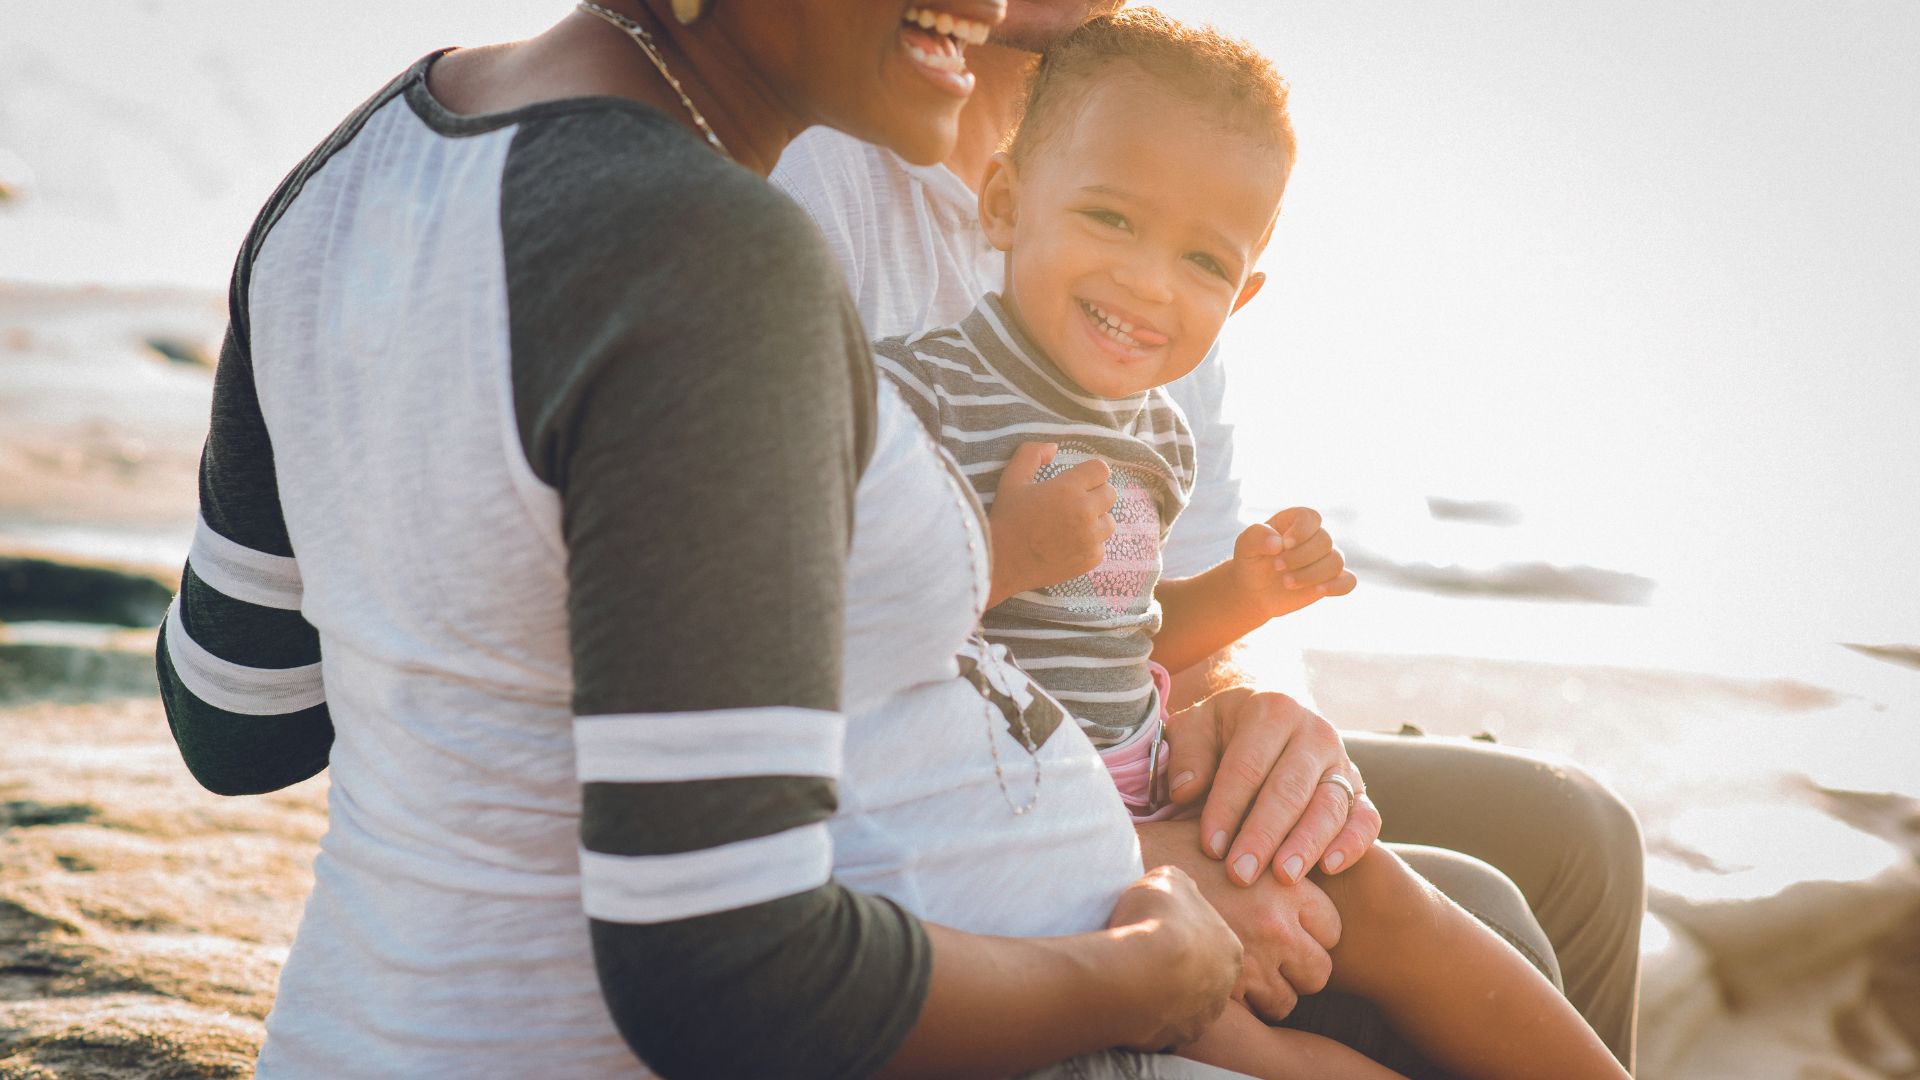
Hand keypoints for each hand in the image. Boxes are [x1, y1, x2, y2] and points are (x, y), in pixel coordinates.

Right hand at [986, 442, 1116, 606]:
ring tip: (1071, 525)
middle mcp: (1084, 511)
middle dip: (1094, 495)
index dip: (1090, 474)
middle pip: (1110, 493)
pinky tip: (1067, 545)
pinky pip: (1102, 545)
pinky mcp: (1091, 559)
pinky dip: (1089, 545)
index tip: (1078, 482)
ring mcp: (1090, 538)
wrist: (1001, 563)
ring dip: (1095, 520)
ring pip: (1109, 521)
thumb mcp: (1012, 479)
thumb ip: (1032, 454)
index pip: (1101, 470)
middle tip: (1072, 504)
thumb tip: (1054, 446)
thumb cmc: (1006, 518)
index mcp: (1068, 488)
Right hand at [1105, 865, 1242, 1051]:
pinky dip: (1151, 1016)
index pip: (1216, 942)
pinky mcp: (1178, 1038)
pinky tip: (1132, 999)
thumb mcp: (1168, 879)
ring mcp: (1203, 1016)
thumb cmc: (1156, 921)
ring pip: (1189, 1005)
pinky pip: (1165, 1026)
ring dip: (1169, 995)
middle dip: (1184, 970)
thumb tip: (1181, 890)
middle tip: (1153, 957)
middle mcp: (1225, 986)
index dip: (1190, 936)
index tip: (1166, 932)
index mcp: (1230, 947)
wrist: (1134, 973)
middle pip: (1207, 977)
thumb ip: (1181, 886)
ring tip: (1138, 979)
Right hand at [1138, 820, 1340, 1022]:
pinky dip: (1238, 1007)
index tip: (1288, 930)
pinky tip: (1213, 986)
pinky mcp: (1224, 995)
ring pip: (1287, 1001)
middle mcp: (1277, 929)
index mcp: (1283, 886)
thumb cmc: (1157, 850)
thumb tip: (1252, 825)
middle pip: (1319, 971)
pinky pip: (1250, 1017)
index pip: (1332, 926)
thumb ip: (1244, 838)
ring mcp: (1253, 966)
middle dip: (1299, 970)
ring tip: (1242, 979)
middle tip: (1271, 961)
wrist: (1113, 885)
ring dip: (1270, 994)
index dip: (1311, 931)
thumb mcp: (1211, 827)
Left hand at [1163, 687, 1381, 886]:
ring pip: (1329, 806)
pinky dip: (1352, 842)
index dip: (1227, 808)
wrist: (1273, 718)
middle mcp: (1314, 733)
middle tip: (1240, 874)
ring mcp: (1341, 762)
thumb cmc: (1226, 731)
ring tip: (1283, 877)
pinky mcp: (1360, 791)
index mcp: (1272, 710)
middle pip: (1289, 789)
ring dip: (1306, 844)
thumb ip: (1188, 753)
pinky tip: (1330, 867)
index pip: (1247, 765)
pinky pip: (1366, 818)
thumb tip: (1185, 791)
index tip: (1210, 847)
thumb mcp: (1197, 727)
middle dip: (1263, 835)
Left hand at [1228, 507, 1356, 621]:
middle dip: (1300, 557)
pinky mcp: (1332, 580)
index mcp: (1296, 521)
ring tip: (1286, 582)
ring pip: (1336, 562)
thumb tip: (1278, 543)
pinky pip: (1348, 581)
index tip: (1284, 544)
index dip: (1302, 530)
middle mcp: (1316, 537)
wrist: (1254, 589)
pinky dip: (1337, 586)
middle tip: (1276, 567)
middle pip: (1325, 541)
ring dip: (1311, 574)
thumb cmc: (1251, 560)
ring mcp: (1326, 558)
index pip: (1311, 517)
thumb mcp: (1245, 544)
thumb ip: (1257, 536)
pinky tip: (1317, 591)